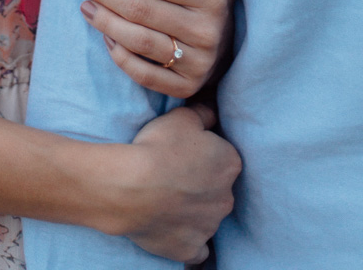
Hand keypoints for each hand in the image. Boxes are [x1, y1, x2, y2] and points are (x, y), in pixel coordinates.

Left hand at [70, 0, 235, 98]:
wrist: (234, 48)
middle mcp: (207, 31)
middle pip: (142, 9)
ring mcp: (198, 63)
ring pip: (139, 41)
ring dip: (104, 22)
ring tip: (84, 5)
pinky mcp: (187, 87)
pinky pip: (143, 74)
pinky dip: (119, 56)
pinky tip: (104, 37)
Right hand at [121, 103, 239, 262]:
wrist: (132, 187)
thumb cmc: (159, 147)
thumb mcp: (181, 116)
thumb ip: (203, 113)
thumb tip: (211, 114)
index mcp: (230, 164)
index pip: (223, 157)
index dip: (204, 154)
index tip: (185, 153)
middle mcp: (227, 198)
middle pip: (218, 188)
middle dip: (202, 183)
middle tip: (173, 175)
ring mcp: (210, 227)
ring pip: (207, 217)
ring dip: (193, 210)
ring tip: (165, 200)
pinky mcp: (191, 249)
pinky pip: (196, 248)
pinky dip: (188, 240)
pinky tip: (174, 230)